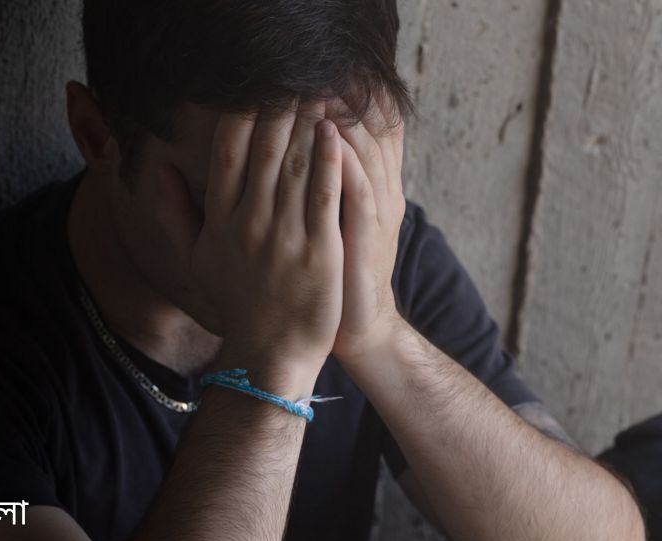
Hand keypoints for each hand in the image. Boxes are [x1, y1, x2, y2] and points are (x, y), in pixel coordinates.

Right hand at [155, 99, 343, 395]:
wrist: (270, 352)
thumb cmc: (236, 302)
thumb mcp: (195, 258)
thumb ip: (172, 212)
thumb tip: (158, 168)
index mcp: (220, 220)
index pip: (227, 151)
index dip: (243, 113)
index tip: (258, 89)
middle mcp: (249, 222)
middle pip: (264, 149)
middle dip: (281, 108)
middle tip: (295, 79)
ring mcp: (284, 236)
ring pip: (295, 164)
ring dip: (307, 124)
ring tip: (318, 94)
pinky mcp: (319, 250)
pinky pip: (323, 194)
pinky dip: (330, 160)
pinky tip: (336, 132)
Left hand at [329, 97, 407, 361]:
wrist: (355, 327)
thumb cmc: (335, 274)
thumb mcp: (335, 223)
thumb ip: (326, 185)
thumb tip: (305, 144)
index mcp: (368, 186)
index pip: (362, 125)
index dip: (343, 97)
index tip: (311, 75)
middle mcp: (378, 191)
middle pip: (366, 128)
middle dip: (339, 97)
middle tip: (311, 70)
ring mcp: (375, 213)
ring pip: (365, 151)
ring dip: (342, 119)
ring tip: (317, 90)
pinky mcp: (364, 237)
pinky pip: (361, 191)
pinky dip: (347, 163)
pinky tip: (329, 140)